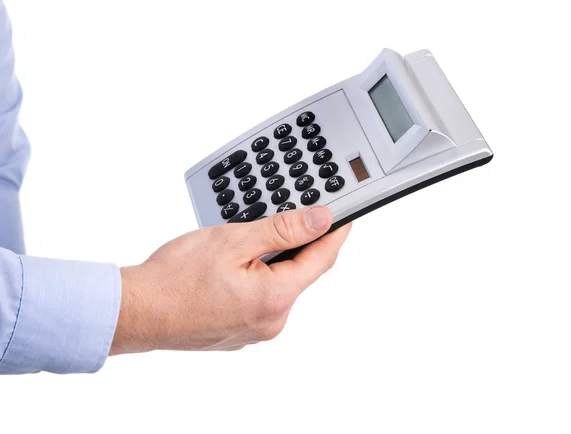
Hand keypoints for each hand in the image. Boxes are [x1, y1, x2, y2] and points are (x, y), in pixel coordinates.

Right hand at [110, 206, 350, 354]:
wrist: (136, 311)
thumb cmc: (174, 279)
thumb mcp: (234, 241)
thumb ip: (283, 230)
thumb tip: (320, 220)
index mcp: (275, 298)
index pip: (321, 258)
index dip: (335, 232)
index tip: (344, 214)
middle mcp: (272, 321)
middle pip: (300, 272)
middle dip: (297, 244)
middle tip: (286, 216)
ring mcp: (254, 331)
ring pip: (278, 285)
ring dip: (273, 261)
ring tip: (246, 241)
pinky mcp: (239, 332)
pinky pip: (260, 298)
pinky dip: (257, 278)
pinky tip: (234, 266)